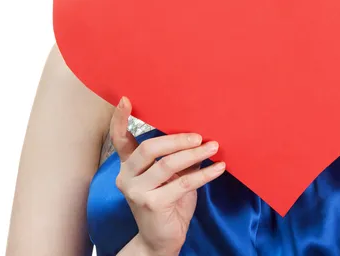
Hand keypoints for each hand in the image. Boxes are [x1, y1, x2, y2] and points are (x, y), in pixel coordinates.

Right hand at [110, 96, 226, 254]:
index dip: (120, 119)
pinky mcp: (152, 204)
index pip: (120, 139)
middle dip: (177, 139)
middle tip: (199, 135)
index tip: (126, 99)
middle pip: (149, 148)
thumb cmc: (168, 202)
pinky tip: (219, 167)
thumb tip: (199, 133)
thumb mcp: (171, 176)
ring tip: (213, 146)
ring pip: (168, 164)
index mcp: (128, 165)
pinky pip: (183, 183)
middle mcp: (127, 177)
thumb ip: (175, 156)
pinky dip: (205, 174)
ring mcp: (137, 192)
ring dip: (194, 154)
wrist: (161, 240)